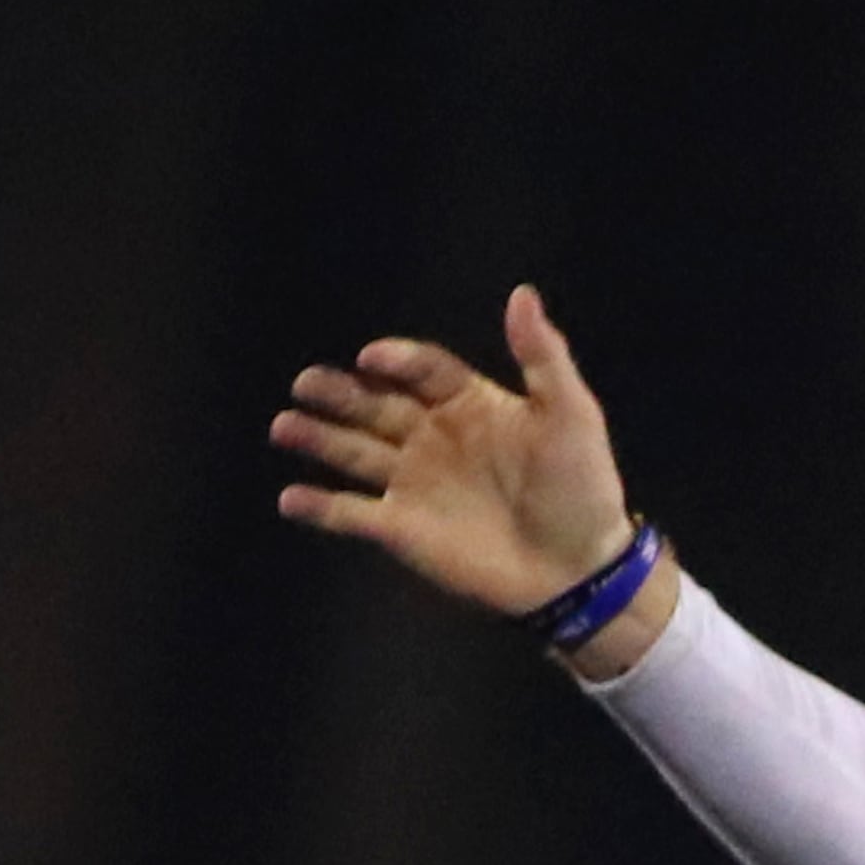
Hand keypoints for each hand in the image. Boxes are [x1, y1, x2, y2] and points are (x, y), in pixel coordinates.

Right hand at [270, 282, 636, 616]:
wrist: (580, 571)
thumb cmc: (581, 489)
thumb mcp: (570, 413)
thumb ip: (542, 356)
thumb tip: (522, 294)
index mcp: (470, 405)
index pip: (422, 369)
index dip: (397, 360)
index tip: (372, 358)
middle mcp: (434, 439)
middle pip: (375, 405)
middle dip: (338, 393)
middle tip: (304, 383)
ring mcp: (416, 485)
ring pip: (354, 452)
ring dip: (318, 438)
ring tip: (283, 426)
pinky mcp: (405, 531)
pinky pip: (353, 515)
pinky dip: (321, 507)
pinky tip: (290, 497)